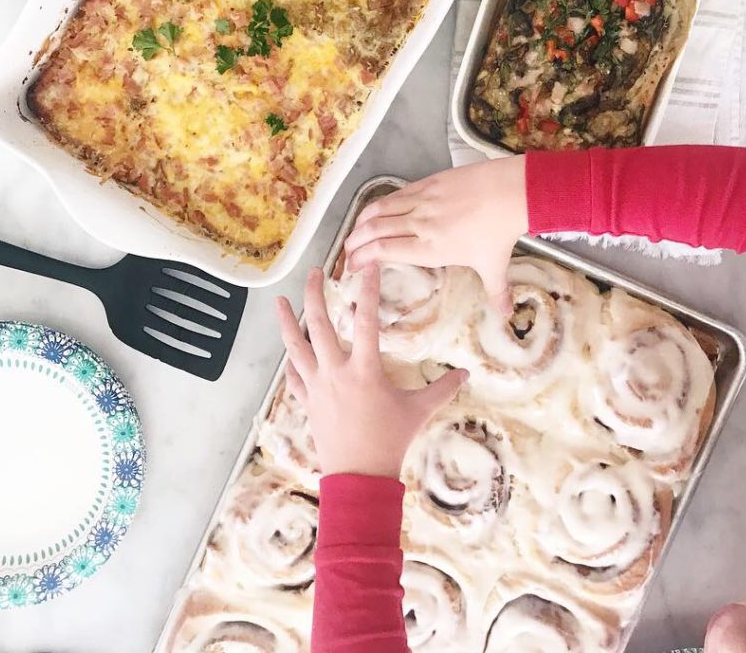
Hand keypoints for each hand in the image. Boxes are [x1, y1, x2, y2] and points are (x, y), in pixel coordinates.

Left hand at [274, 265, 468, 477]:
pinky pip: (294, 378)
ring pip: (296, 348)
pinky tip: (289, 353)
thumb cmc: (391, 442)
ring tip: (279, 301)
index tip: (368, 267)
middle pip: (319, 325)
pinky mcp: (307, 403)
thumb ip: (442, 388)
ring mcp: (317, 387)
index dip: (368, 290)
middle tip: (314, 272)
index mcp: (364, 370)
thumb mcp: (419, 411)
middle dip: (314, 294)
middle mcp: (336, 373)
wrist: (359, 479)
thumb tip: (466, 373)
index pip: (366, 320)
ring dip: (287, 322)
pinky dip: (290, 363)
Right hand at [342, 156, 527, 314]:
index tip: (352, 267)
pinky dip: (378, 204)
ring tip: (353, 233)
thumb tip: (506, 316)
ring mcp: (422, 201)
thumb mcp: (495, 266)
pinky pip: (394, 194)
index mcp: (430, 249)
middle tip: (346, 253)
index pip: (384, 252)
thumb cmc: (500, 232)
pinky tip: (374, 210)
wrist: (510, 192)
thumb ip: (496, 292)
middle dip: (354, 243)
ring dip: (361, 222)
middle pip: (374, 231)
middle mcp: (420, 225)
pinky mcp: (427, 183)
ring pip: (379, 210)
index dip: (362, 258)